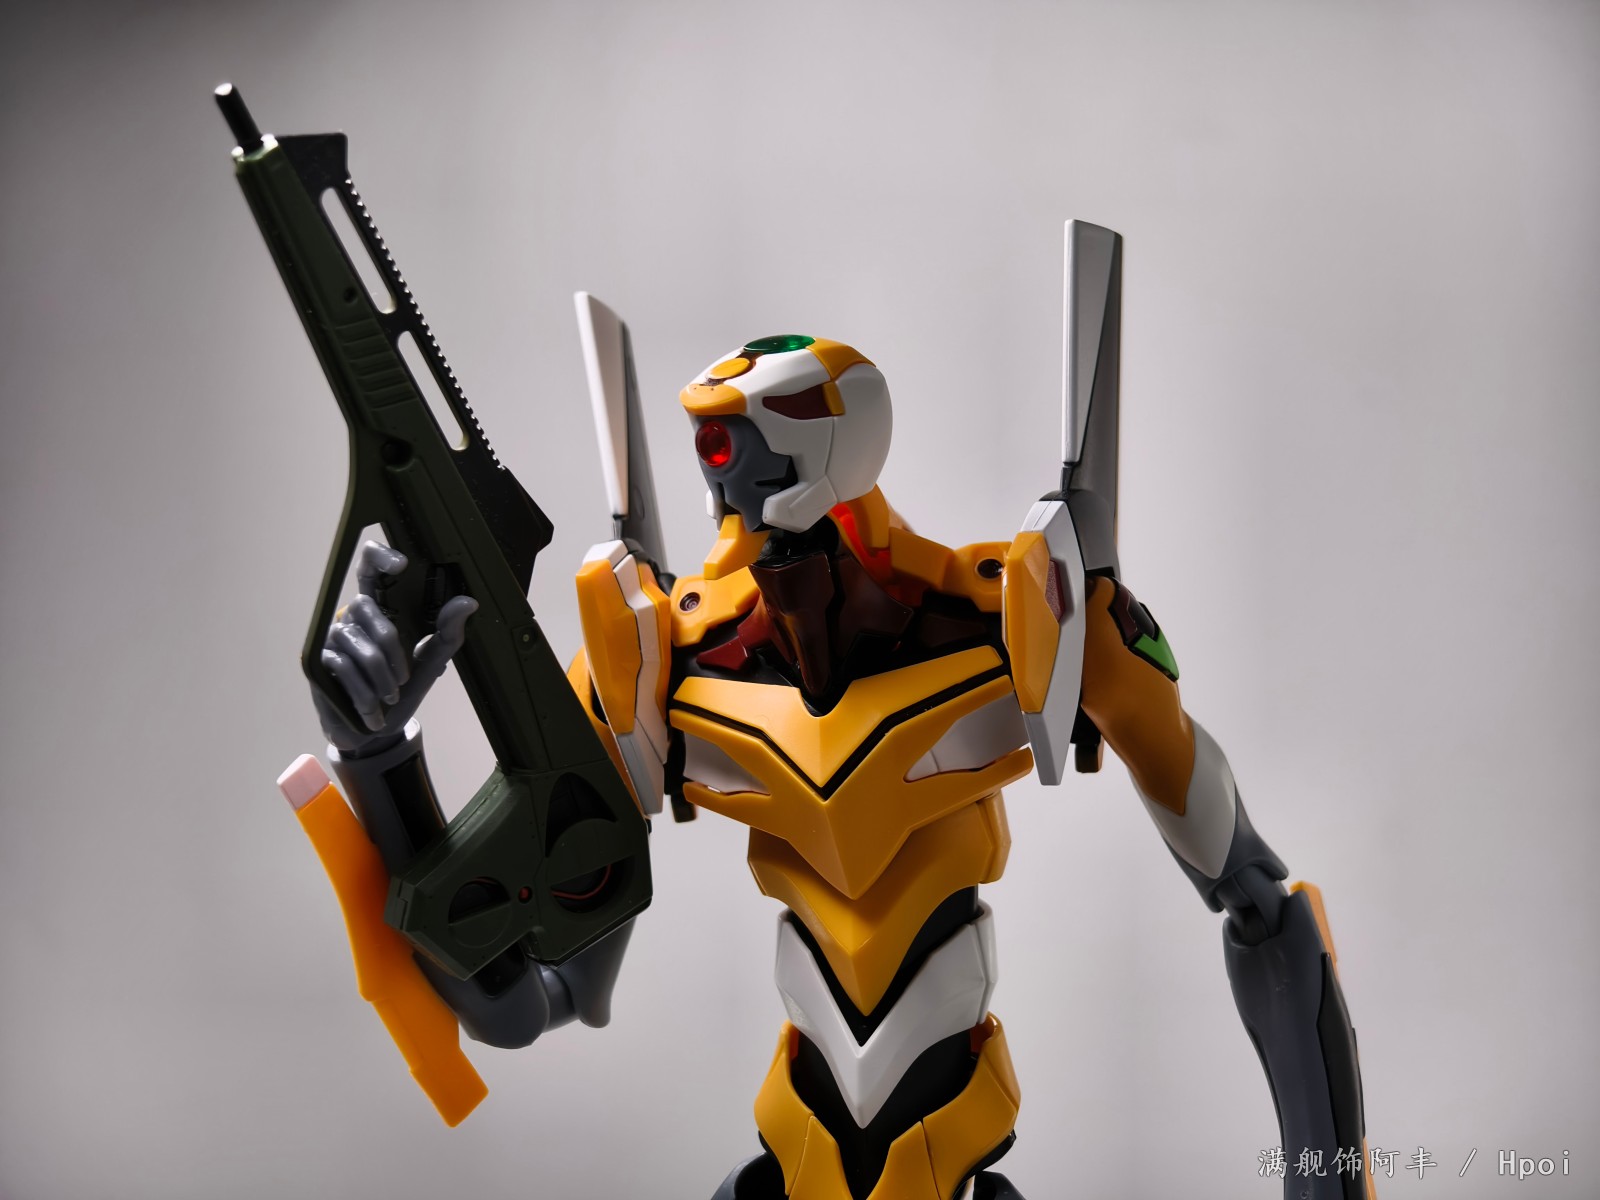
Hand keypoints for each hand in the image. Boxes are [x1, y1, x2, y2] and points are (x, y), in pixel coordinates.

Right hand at [313, 541, 477, 755]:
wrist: (376, 731)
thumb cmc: (402, 690)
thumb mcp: (432, 661)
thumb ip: (449, 632)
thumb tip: (468, 602)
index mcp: (379, 609)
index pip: (369, 569)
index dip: (378, 556)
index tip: (401, 564)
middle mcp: (351, 616)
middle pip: (367, 607)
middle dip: (392, 650)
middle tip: (402, 679)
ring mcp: (330, 637)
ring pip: (361, 648)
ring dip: (382, 681)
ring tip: (389, 697)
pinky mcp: (317, 662)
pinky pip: (344, 670)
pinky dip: (366, 696)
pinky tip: (373, 711)